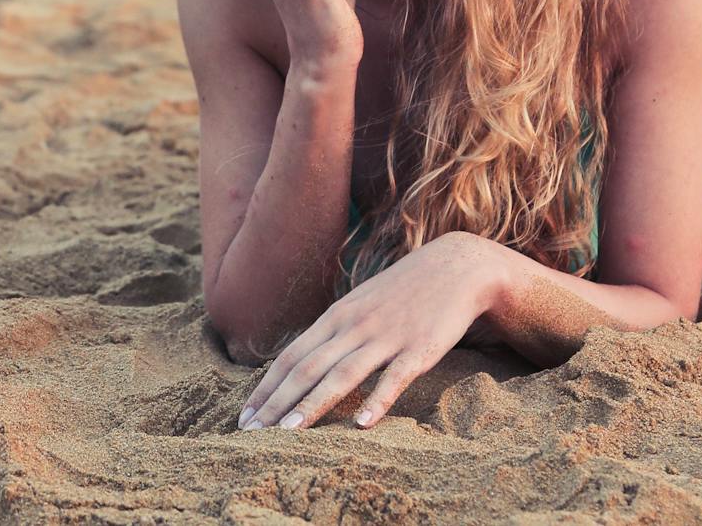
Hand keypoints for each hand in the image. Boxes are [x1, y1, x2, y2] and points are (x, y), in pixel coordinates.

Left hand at [239, 232, 502, 430]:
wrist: (456, 267)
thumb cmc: (403, 291)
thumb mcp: (360, 305)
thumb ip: (333, 332)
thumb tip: (302, 361)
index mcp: (336, 317)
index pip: (290, 357)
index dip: (265, 388)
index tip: (245, 418)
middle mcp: (353, 326)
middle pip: (306, 368)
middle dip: (276, 402)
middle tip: (251, 434)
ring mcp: (386, 337)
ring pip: (342, 375)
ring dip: (312, 405)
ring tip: (288, 434)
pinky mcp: (419, 349)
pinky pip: (394, 378)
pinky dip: (377, 401)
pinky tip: (362, 424)